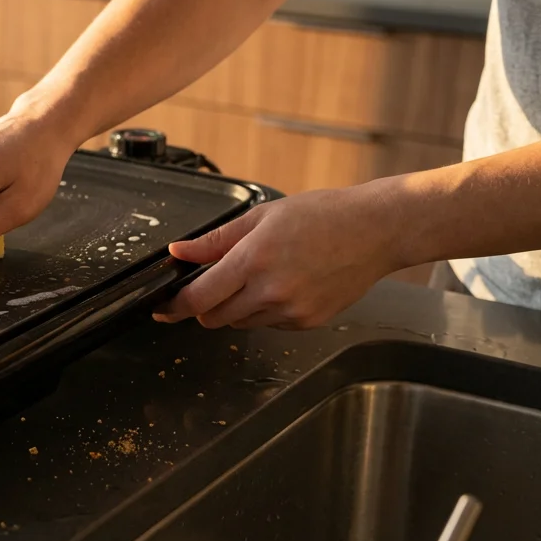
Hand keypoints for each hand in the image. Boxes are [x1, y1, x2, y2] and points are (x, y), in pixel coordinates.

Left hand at [153, 182, 405, 328]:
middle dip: (205, 306)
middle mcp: (270, 290)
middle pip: (214, 318)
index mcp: (253, 259)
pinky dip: (264, 311)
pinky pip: (269, 324)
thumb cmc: (323, 215)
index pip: (199, 298)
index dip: (175, 307)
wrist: (377, 230)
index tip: (163, 308)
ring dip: (235, 308)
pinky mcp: (307, 322)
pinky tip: (283, 285)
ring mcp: (291, 310)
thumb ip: (215, 241)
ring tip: (259, 276)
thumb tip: (178, 253)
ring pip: (240, 323)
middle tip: (213, 285)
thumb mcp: (261, 217)